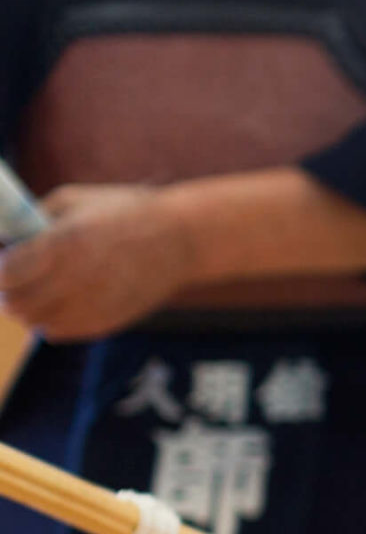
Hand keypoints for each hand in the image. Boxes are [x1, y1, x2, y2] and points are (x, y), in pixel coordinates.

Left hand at [0, 185, 201, 339]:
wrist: (180, 239)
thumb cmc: (123, 212)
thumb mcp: (74, 201)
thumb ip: (33, 221)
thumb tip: (4, 244)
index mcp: (65, 242)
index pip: (6, 273)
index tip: (3, 262)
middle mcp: (78, 278)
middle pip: (15, 303)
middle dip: (7, 292)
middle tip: (11, 282)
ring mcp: (94, 304)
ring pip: (34, 321)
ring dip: (26, 308)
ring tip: (34, 293)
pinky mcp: (107, 322)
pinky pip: (58, 332)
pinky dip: (49, 320)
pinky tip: (58, 302)